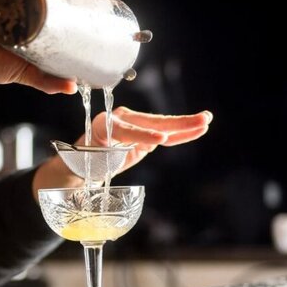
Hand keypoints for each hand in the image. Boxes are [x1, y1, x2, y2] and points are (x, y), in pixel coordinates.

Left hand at [33, 107, 212, 196]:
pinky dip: (182, 134)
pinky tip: (199, 128)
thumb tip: (87, 167)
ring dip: (185, 125)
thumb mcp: (83, 165)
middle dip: (175, 123)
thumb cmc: (81, 164)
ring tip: (206, 120)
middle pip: (150, 122)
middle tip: (196, 121)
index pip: (126, 129)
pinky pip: (166, 135)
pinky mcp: (145, 135)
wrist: (83, 162)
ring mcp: (135, 126)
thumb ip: (91, 163)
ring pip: (162, 126)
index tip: (160, 140)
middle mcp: (121, 120)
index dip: (142, 136)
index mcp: (102, 125)